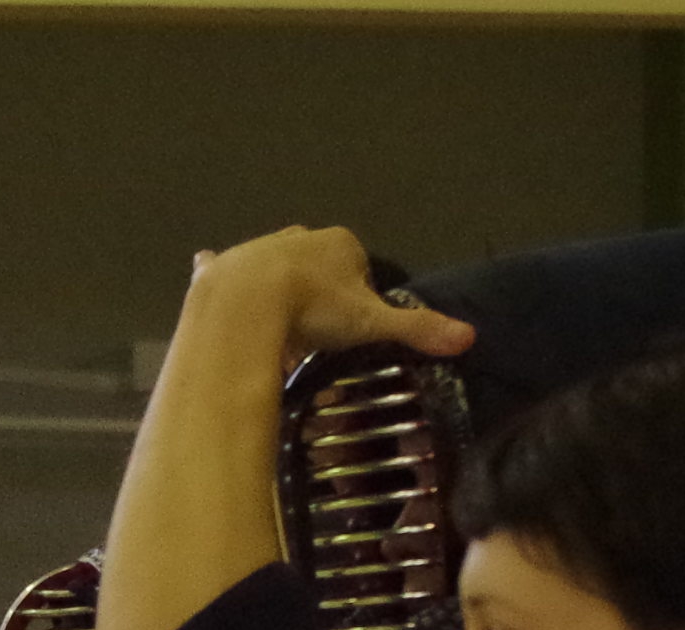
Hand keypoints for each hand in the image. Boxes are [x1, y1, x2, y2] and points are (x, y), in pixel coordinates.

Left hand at [184, 225, 474, 363]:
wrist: (246, 302)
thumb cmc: (314, 307)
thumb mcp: (371, 323)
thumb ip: (416, 329)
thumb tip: (468, 337)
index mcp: (340, 245)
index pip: (360, 271)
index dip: (359, 301)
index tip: (350, 333)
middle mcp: (299, 238)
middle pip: (317, 267)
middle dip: (319, 293)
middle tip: (316, 334)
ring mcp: (257, 248)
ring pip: (274, 269)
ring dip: (277, 291)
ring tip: (277, 328)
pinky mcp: (222, 267)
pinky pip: (223, 269)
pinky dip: (220, 274)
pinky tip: (216, 285)